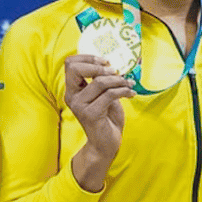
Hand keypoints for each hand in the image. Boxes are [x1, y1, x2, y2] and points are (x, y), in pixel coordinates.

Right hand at [64, 54, 134, 191]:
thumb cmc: (106, 118)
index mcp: (72, 89)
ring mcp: (79, 106)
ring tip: (129, 83)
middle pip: (76, 69)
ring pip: (99, 82)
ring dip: (118, 80)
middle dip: (99, 67)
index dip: (88, 58)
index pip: (70, 64)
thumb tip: (114, 63)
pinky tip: (131, 93)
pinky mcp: (90, 114)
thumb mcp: (104, 94)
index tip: (106, 62)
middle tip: (115, 72)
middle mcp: (72, 96)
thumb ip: (103, 80)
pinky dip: (123, 91)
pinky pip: (109, 95)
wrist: (106, 143)